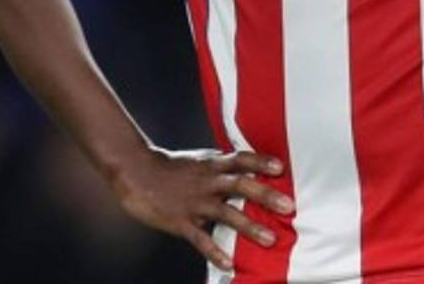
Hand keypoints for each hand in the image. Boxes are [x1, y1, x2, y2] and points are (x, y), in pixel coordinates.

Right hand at [109, 146, 292, 269]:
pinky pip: (200, 239)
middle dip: (265, 196)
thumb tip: (248, 169)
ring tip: (270, 239)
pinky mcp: (180, 221)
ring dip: (249, 226)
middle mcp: (207, 181)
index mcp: (212, 164)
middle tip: (288, 206)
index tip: (281, 168)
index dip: (261, 161)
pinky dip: (215, 252)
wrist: (135, 172)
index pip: (241, 159)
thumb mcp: (200, 160)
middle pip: (240, 185)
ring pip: (226, 214)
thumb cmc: (171, 167)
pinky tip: (230, 264)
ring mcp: (194, 202)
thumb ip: (222, 166)